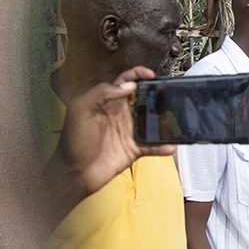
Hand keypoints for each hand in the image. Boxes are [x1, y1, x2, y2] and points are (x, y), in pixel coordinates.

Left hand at [54, 66, 174, 199]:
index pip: (125, 82)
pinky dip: (162, 146)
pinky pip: (152, 146)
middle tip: (168, 93)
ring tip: (175, 118)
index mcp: (107, 102)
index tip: (150, 75)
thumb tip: (128, 86)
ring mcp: (128, 132)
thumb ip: (101, 92)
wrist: (74, 173)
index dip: (138, 75)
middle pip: (143, 99)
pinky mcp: (133, 149)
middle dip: (157, 94)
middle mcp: (120, 115)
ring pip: (152, 121)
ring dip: (164, 119)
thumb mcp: (80, 109)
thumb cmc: (72, 141)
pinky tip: (169, 146)